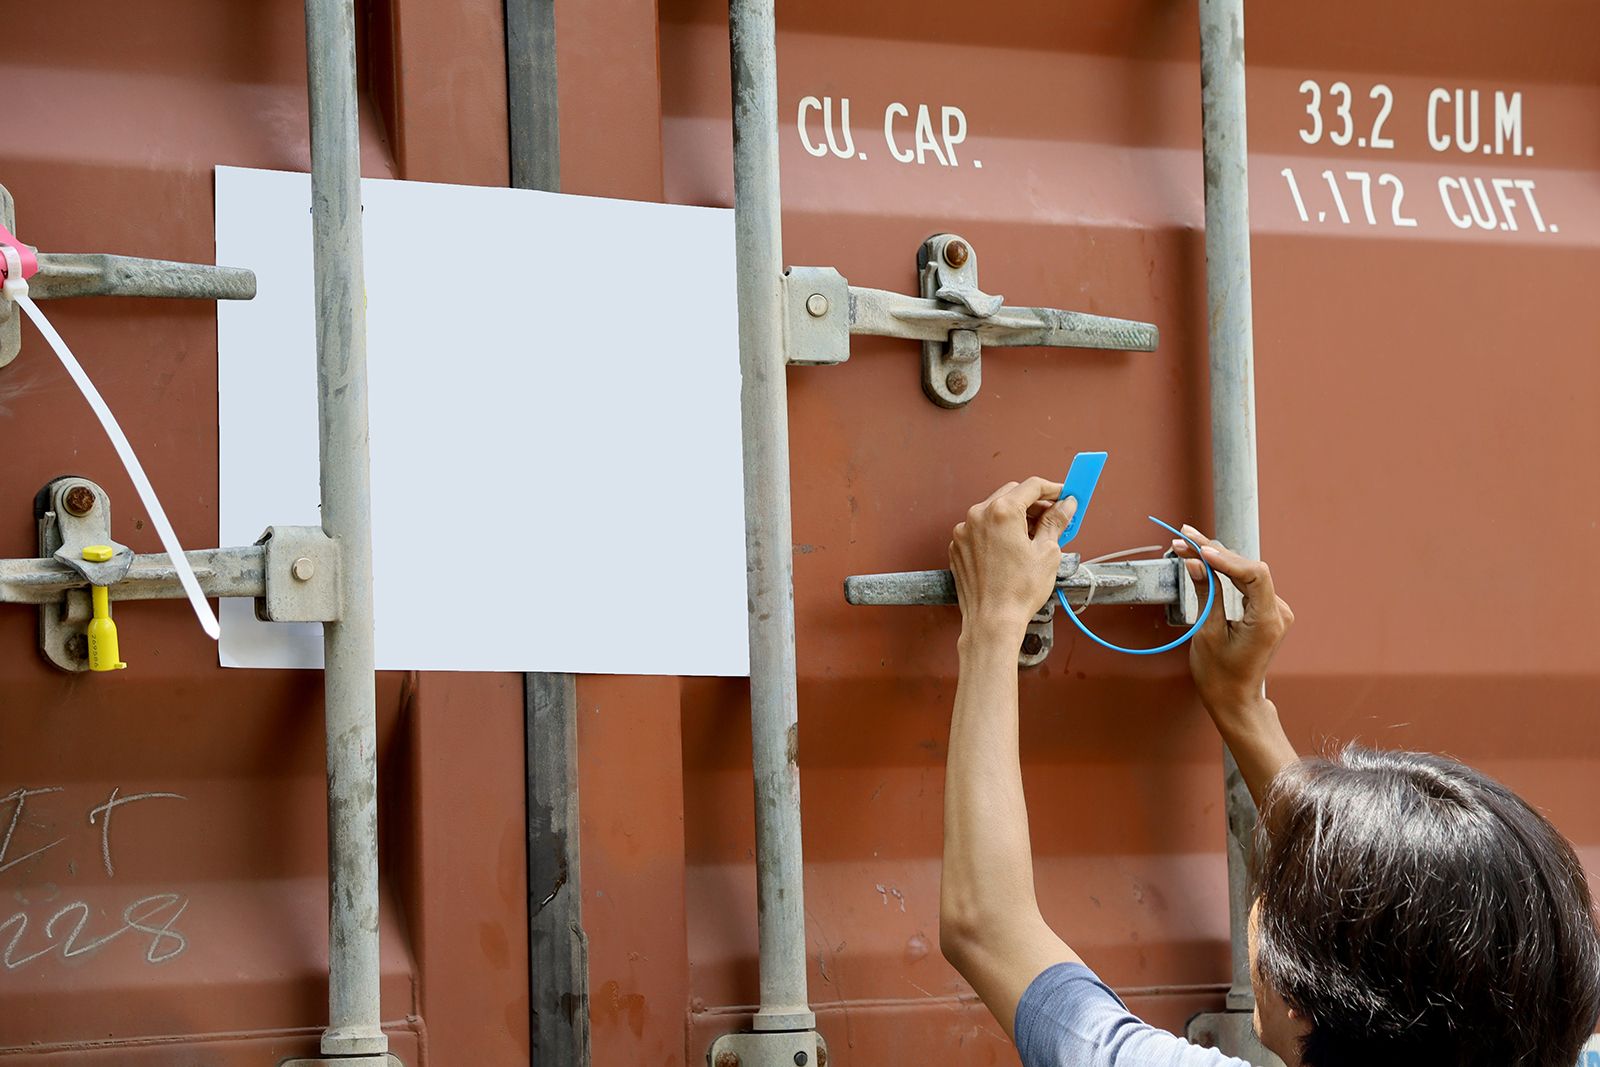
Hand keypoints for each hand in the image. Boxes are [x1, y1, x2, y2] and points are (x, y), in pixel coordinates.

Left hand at [949, 478, 1075, 642]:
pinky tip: (1012, 549)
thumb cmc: (1018, 591)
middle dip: (1034, 503)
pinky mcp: (958, 547)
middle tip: (1054, 516)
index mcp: (1000, 512)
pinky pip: (981, 529)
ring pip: (994, 511)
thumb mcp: (1047, 552)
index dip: (1053, 489)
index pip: (1032, 486)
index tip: (1065, 495)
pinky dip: (997, 532)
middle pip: (1011, 495)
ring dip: (1015, 517)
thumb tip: (1066, 505)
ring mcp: (964, 532)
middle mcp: (977, 516)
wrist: (991, 621)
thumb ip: (1056, 522)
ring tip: (1035, 536)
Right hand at [1171, 527, 1293, 716]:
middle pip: (1249, 569)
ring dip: (1218, 559)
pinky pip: (1247, 584)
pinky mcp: (1265, 612)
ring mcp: (1274, 611)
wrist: (1234, 700)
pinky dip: (1225, 571)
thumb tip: (1195, 563)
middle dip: (1215, 552)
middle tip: (1185, 538)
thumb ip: (1207, 594)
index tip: (1199, 549)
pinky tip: (1205, 561)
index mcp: (1267, 621)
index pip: (1254, 575)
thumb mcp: (1207, 633)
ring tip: (1188, 545)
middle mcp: (1277, 613)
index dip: (1226, 558)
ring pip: (1247, 573)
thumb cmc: (1220, 676)